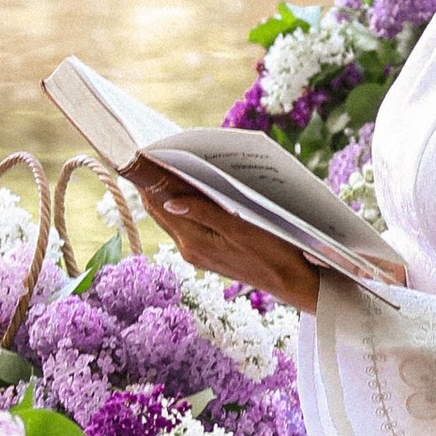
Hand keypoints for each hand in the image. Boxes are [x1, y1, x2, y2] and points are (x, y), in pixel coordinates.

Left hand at [126, 162, 322, 314]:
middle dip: (155, 183)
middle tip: (153, 152)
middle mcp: (189, 249)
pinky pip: (187, 223)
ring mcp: (198, 252)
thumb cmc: (273, 253)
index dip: (147, 180)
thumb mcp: (240, 228)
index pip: (157, 205)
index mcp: (193, 242)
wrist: (293, 282)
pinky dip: (185, 204)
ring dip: (169, 192)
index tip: (142, 155)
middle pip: (160, 210)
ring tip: (170, 164)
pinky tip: (194, 189)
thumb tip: (168, 201)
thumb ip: (204, 213)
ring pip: (173, 216)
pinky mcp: (209, 252)